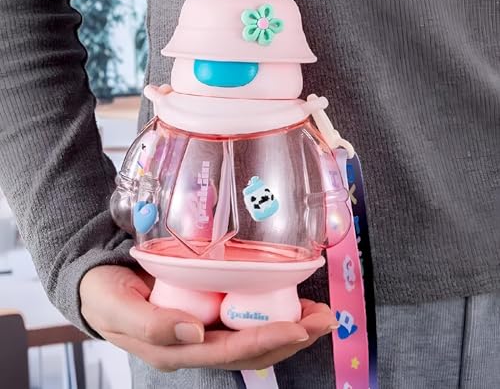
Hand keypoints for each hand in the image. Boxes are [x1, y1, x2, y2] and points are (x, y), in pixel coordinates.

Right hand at [80, 265, 337, 370]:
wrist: (98, 283)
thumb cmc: (106, 295)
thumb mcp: (119, 309)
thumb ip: (151, 325)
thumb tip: (195, 332)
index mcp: (177, 349)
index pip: (230, 351)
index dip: (266, 340)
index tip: (298, 328)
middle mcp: (197, 343)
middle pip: (252, 347)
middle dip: (292, 336)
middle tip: (324, 319)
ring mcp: (204, 328)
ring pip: (254, 334)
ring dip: (291, 326)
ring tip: (320, 313)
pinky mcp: (207, 310)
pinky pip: (244, 315)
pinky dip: (272, 309)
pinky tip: (292, 300)